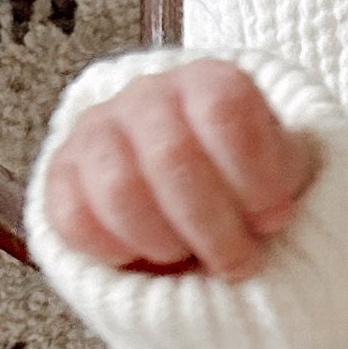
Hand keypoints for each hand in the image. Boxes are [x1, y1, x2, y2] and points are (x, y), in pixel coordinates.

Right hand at [43, 59, 317, 279]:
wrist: (202, 219)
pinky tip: (145, 259)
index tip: (275, 220)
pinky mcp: (62, 177)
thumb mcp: (286, 186)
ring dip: (165, 242)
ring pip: (119, 188)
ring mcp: (98, 132)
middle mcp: (148, 96)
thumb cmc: (251, 198)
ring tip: (187, 257)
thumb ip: (284, 188)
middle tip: (239, 263)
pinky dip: (117, 254)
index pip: (225, 111)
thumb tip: (267, 220)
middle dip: (214, 228)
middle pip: (173, 155)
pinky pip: (75, 219)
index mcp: (211, 85)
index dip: (254, 177)